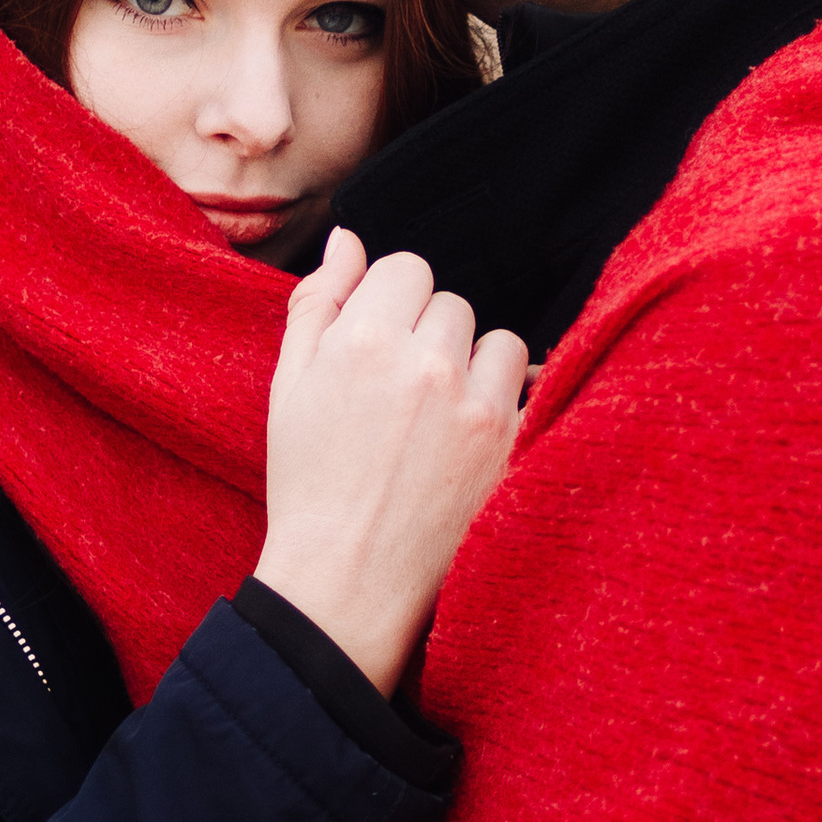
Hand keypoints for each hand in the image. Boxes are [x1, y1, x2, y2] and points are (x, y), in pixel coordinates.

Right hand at [252, 231, 527, 693]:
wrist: (347, 582)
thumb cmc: (309, 484)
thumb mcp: (289, 387)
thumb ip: (317, 303)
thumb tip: (348, 238)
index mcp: (361, 339)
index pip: (407, 269)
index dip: (393, 306)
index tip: (383, 348)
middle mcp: (423, 363)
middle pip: (451, 304)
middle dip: (430, 338)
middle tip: (404, 398)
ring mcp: (475, 405)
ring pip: (498, 341)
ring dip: (476, 368)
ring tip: (441, 421)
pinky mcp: (511, 446)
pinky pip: (532, 387)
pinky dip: (509, 405)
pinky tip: (475, 440)